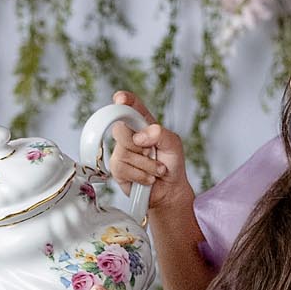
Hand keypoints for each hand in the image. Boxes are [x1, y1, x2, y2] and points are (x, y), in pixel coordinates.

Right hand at [106, 91, 190, 218]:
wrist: (169, 190)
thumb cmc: (171, 163)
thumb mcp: (173, 145)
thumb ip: (161, 134)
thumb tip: (139, 136)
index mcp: (143, 124)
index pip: (131, 106)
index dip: (124, 100)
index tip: (120, 99)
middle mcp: (129, 135)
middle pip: (121, 129)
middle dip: (140, 144)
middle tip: (153, 152)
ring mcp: (121, 152)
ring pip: (125, 152)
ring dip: (146, 164)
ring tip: (156, 169)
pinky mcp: (117, 169)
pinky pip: (124, 168)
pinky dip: (141, 175)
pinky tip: (147, 178)